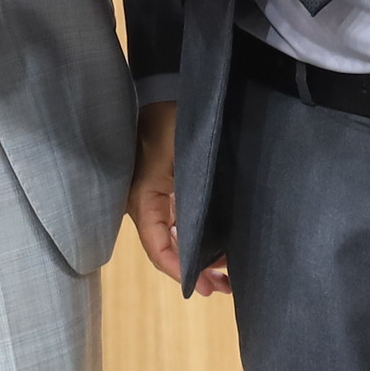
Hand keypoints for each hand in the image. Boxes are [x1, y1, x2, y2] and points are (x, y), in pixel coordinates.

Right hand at [127, 99, 224, 296]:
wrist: (168, 84)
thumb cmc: (175, 120)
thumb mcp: (185, 162)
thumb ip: (192, 202)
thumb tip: (205, 244)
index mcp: (143, 200)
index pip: (158, 248)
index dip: (181, 270)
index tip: (207, 286)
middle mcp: (143, 203)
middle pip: (166, 247)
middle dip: (194, 268)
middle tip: (225, 286)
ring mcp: (153, 195)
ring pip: (173, 235)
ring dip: (196, 253)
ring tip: (226, 271)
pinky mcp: (163, 185)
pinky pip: (176, 219)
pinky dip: (194, 235)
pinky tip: (216, 244)